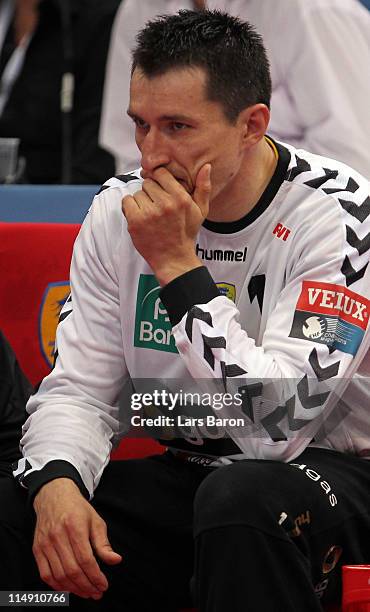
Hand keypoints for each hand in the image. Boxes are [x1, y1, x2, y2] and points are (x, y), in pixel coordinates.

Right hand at [32, 478, 121, 598]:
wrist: (54, 496)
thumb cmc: (78, 509)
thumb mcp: (96, 521)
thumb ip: (104, 543)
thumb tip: (115, 561)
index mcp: (75, 527)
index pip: (86, 559)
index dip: (95, 576)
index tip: (104, 585)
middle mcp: (58, 536)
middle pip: (72, 570)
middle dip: (87, 586)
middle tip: (97, 592)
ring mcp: (45, 543)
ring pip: (59, 575)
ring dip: (74, 589)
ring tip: (86, 593)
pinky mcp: (37, 549)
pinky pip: (45, 574)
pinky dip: (57, 586)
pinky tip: (69, 588)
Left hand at [122, 163, 210, 284]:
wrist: (174, 259)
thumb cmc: (186, 234)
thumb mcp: (201, 211)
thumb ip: (203, 188)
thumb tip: (206, 166)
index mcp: (181, 198)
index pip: (161, 173)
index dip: (159, 181)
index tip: (160, 191)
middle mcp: (165, 204)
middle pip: (148, 183)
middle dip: (151, 193)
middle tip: (157, 208)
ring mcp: (149, 213)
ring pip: (138, 193)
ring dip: (141, 202)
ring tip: (150, 216)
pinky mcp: (136, 221)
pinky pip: (127, 201)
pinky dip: (130, 208)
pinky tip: (140, 218)